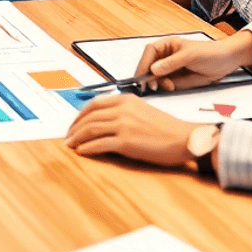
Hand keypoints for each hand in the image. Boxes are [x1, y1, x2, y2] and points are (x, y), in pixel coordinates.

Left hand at [65, 94, 197, 166]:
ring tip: (70, 144)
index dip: (80, 114)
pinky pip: (99, 144)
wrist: (184, 138)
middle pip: (89, 117)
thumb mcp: (142, 111)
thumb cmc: (166, 128)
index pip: (94, 104)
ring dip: (77, 138)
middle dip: (75, 127)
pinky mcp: (125, 142)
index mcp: (125, 99)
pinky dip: (87, 148)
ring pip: (90, 129)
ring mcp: (122, 125)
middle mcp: (121, 109)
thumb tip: (105, 121)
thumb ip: (123, 112)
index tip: (74, 123)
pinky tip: (81, 151)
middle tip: (68, 136)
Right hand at [133, 32, 251, 91]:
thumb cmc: (210, 52)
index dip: (143, 64)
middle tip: (152, 86)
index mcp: (167, 45)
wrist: (227, 62)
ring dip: (159, 83)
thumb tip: (153, 69)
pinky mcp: (177, 79)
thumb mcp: (190, 56)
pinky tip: (172, 87)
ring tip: (169, 86)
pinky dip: (166, 87)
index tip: (142, 76)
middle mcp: (166, 56)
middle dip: (150, 76)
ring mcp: (171, 68)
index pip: (149, 52)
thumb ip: (171, 62)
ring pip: (157, 77)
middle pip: (150, 66)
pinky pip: (166, 84)